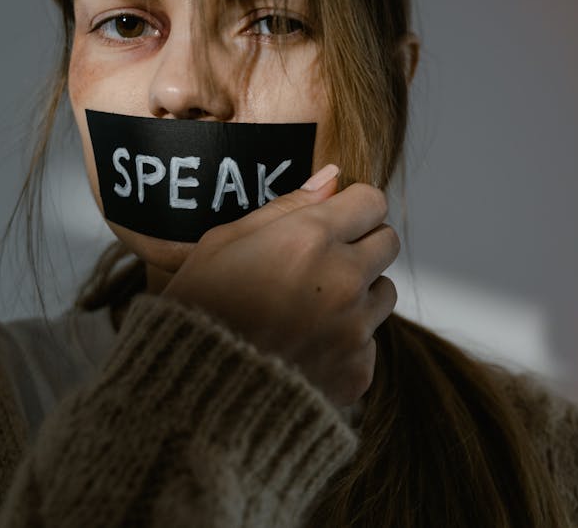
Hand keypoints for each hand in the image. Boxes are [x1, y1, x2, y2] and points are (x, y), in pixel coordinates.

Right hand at [160, 165, 398, 406]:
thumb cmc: (195, 312)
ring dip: (358, 296)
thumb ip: (285, 207)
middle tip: (321, 264)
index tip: (335, 219)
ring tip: (309, 312)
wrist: (190, 399)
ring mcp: (355, 329)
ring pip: (384, 294)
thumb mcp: (222, 243)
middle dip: (361, 246)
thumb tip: (332, 178)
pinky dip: (345, 346)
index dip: (352, 208)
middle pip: (387, 243)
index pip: (371, 201)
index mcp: (310, 238)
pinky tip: (304, 351)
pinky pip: (369, 345)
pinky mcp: (357, 372)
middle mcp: (342, 280)